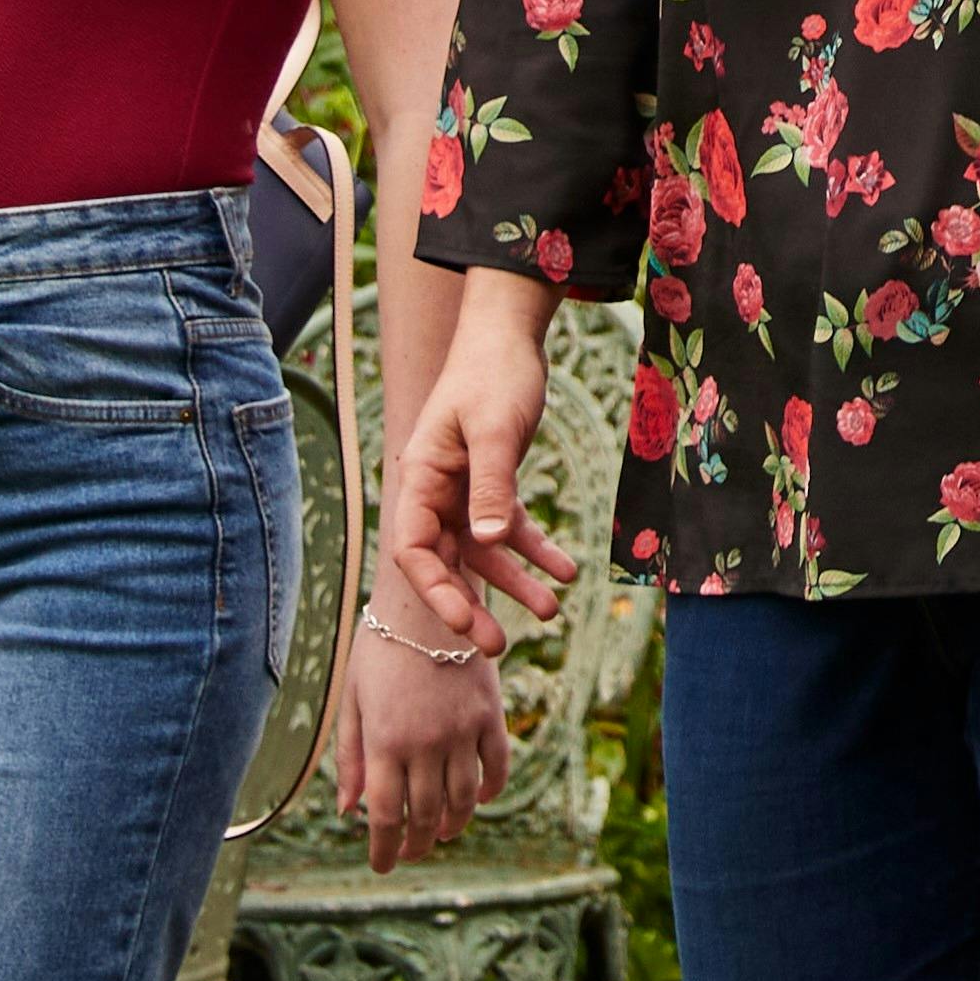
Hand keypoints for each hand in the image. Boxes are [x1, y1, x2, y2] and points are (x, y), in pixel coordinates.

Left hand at [321, 589, 518, 865]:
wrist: (428, 599)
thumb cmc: (381, 648)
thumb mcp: (354, 700)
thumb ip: (352, 757)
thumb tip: (348, 811)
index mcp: (385, 740)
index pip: (385, 815)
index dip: (384, 848)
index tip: (383, 866)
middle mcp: (425, 742)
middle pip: (425, 815)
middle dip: (416, 844)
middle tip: (410, 854)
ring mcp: (462, 730)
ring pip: (463, 800)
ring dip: (453, 826)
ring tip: (442, 834)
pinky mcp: (490, 715)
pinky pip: (496, 767)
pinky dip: (489, 791)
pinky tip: (477, 800)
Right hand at [379, 281, 578, 656]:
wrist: (511, 333)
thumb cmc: (495, 373)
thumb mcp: (496, 429)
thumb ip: (492, 484)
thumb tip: (487, 542)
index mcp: (419, 477)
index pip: (414, 550)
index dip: (435, 592)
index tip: (466, 623)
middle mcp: (434, 490)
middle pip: (445, 561)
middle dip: (472, 604)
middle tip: (499, 647)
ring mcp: (462, 489)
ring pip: (482, 550)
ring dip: (514, 580)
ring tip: (551, 612)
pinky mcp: (492, 482)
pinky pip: (510, 527)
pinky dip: (535, 549)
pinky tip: (566, 571)